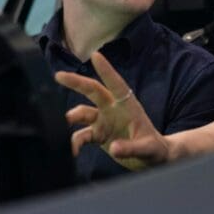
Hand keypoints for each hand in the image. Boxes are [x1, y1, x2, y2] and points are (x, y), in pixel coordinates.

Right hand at [54, 51, 171, 170]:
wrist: (152, 159)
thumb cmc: (154, 149)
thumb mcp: (147, 149)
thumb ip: (131, 148)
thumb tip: (114, 148)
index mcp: (128, 106)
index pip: (116, 84)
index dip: (106, 70)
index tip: (96, 55)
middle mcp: (113, 109)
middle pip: (92, 91)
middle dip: (76, 82)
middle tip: (58, 76)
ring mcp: (104, 121)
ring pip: (82, 113)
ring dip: (70, 118)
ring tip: (61, 127)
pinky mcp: (98, 134)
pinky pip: (81, 135)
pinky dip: (75, 143)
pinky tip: (72, 152)